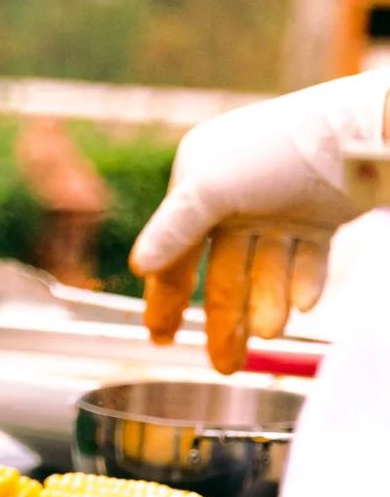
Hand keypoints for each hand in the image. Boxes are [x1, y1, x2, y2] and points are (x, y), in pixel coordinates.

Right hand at [131, 73, 389, 355]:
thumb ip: (172, 230)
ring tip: (270, 332)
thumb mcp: (210, 189)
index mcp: (200, 184)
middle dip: (224, 318)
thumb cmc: (276, 151)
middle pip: (222, 270)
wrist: (360, 133)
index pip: (175, 250)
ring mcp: (279, 208)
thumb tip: (137, 266)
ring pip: (265, 271)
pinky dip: (302, 283)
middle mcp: (236, 198)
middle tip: (223, 363)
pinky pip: (305, 259)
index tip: (161, 336)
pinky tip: (303, 304)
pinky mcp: (320, 216)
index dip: (166, 295)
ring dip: (266, 304)